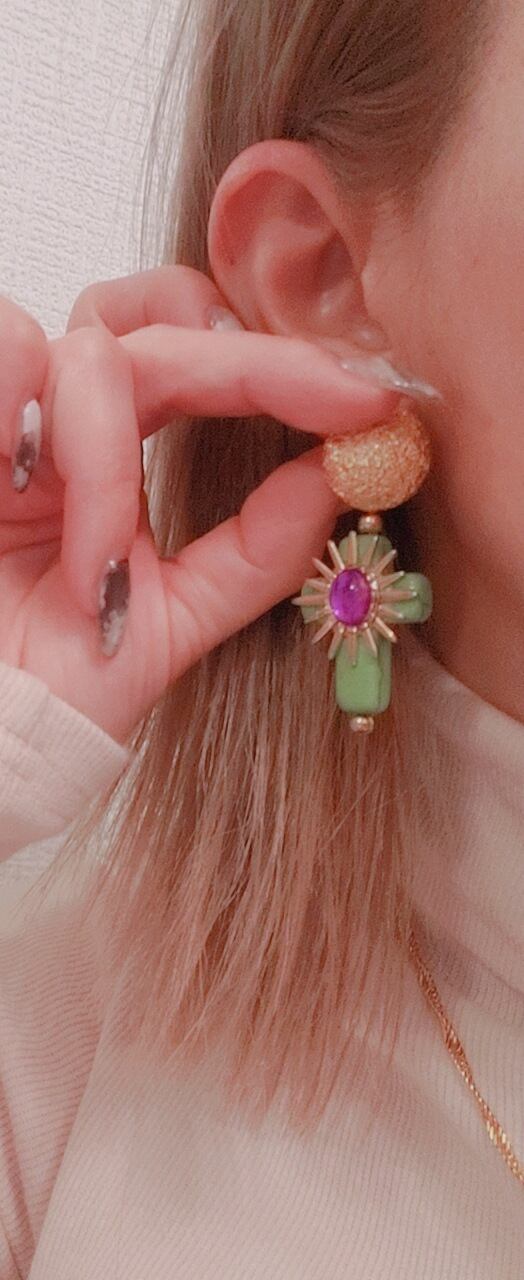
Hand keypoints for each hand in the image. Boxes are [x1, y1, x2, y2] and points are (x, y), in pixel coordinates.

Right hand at [0, 266, 398, 743]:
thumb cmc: (62, 682)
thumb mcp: (182, 616)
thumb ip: (258, 549)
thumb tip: (338, 473)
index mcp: (119, 457)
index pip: (203, 364)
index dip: (285, 363)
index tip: (371, 396)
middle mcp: (68, 426)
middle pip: (157, 322)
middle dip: (248, 364)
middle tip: (323, 402)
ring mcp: (12, 424)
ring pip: (87, 352)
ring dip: (109, 457)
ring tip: (98, 563)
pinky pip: (6, 353)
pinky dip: (22, 415)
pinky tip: (26, 498)